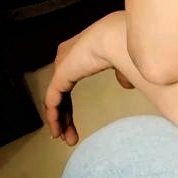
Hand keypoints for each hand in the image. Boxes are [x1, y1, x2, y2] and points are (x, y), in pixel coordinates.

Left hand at [43, 13, 125, 145]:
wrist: (116, 38)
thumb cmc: (125, 44)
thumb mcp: (125, 63)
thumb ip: (122, 74)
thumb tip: (125, 85)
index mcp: (80, 54)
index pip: (68, 83)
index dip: (69, 103)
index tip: (73, 122)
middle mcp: (67, 58)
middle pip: (61, 93)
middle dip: (65, 117)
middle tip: (70, 137)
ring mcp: (62, 66)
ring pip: (55, 99)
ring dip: (59, 121)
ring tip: (65, 139)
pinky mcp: (60, 75)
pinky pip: (52, 100)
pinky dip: (54, 116)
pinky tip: (57, 131)